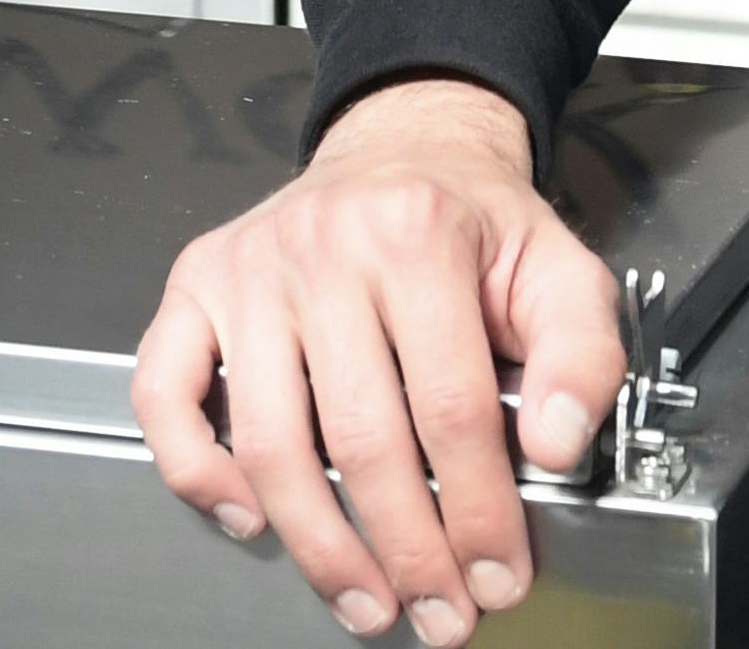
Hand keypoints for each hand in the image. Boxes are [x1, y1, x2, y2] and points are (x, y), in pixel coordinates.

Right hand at [131, 74, 630, 641]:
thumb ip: (582, 352)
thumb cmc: (474, 220)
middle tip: (439, 611)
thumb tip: (556, 443)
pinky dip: (196, 469)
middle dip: (407, 549)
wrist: (404, 146)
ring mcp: (250, 268)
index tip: (497, 572)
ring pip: (270, 440)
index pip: (451, 406)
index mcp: (419, 233)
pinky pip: (166, 392)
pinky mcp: (196, 285)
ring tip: (366, 601)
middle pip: (362, 438)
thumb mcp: (558, 266)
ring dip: (319, 546)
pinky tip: (248, 518)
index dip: (478, 510)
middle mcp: (323, 246)